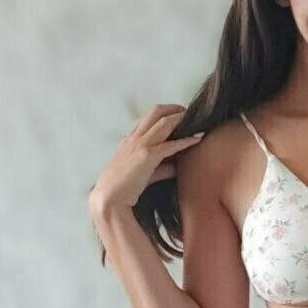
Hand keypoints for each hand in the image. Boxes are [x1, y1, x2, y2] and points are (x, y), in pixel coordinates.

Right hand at [89, 104, 203, 214]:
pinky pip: (170, 145)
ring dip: (181, 118)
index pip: (148, 118)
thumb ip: (160, 168)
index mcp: (130, 140)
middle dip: (173, 108)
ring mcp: (140, 145)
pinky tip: (198, 138)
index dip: (164, 113)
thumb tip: (176, 167)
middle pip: (155, 112)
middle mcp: (134, 138)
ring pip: (163, 122)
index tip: (178, 114)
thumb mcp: (142, 174)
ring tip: (196, 119)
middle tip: (188, 111)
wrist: (109, 198)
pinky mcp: (146, 156)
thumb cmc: (123, 189)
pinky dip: (186, 140)